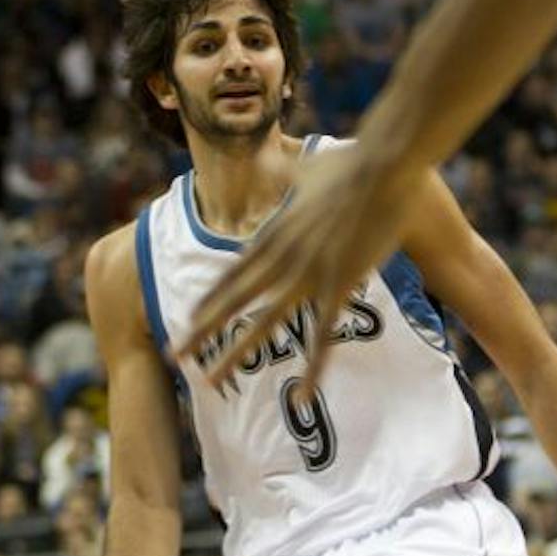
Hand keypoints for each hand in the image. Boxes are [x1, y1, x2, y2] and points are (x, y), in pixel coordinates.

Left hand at [178, 142, 430, 390]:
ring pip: (263, 323)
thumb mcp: (308, 169)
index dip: (211, 299)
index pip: (233, 273)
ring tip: (210, 379)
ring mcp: (309, 274)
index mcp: (275, 233)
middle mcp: (282, 257)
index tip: (190, 318)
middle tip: (174, 355)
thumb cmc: (352, 164)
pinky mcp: (340, 285)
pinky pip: (323, 337)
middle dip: (201, 331)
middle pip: (233, 301)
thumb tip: (278, 160)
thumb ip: (288, 174)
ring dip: (235, 353)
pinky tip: (304, 395)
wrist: (382, 166)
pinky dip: (314, 369)